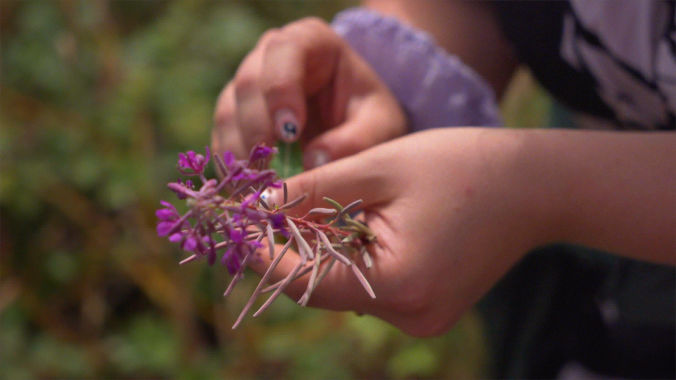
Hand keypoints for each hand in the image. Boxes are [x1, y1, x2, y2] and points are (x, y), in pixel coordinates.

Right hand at [212, 17, 406, 168]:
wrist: (358, 125)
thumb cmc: (370, 116)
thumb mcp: (380, 126)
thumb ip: (357, 140)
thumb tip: (315, 161)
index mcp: (310, 41)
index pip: (284, 52)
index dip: (280, 90)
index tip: (290, 133)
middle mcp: (270, 56)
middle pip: (248, 82)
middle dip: (256, 128)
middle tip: (270, 169)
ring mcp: (248, 85)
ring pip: (227, 111)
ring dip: (240, 151)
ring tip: (260, 185)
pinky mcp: (235, 117)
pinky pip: (222, 138)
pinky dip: (233, 165)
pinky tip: (249, 188)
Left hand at [251, 128, 547, 336]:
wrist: (535, 185)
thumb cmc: (460, 165)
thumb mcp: (377, 167)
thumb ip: (313, 191)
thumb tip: (258, 204)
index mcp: (398, 284)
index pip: (305, 281)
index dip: (265, 252)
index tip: (236, 224)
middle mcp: (410, 315)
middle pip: (324, 287)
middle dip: (293, 247)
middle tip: (268, 209)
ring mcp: (423, 318)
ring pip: (348, 287)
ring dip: (325, 251)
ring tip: (316, 208)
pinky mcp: (431, 310)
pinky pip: (373, 287)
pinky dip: (355, 258)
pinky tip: (360, 223)